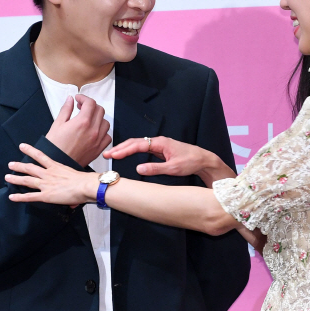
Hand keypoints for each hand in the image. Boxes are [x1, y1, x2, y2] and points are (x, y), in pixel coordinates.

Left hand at [6, 144, 97, 204]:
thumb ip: (72, 184)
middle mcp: (48, 174)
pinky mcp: (46, 195)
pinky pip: (30, 196)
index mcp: (56, 167)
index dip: (30, 150)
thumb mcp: (76, 177)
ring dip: (16, 178)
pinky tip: (12, 197)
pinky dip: (20, 197)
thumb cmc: (85, 181)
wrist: (85, 185)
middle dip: (19, 166)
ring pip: (27, 180)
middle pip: (30, 168)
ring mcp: (46, 184)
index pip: (40, 156)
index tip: (22, 146)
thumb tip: (73, 197)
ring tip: (7, 177)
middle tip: (11, 164)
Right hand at [46, 94, 110, 166]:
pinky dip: (103, 132)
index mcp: (82, 122)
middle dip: (91, 106)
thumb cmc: (56, 146)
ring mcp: (97, 140)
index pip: (90, 103)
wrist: (58, 163)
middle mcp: (93, 130)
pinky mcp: (99, 149)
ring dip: (98, 118)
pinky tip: (94, 131)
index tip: (78, 99)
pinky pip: (107, 136)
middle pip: (100, 110)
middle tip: (82, 107)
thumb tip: (70, 100)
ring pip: (105, 122)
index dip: (84, 98)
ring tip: (88, 119)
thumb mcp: (57, 124)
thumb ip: (66, 109)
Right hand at [105, 136, 235, 184]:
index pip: (137, 145)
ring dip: (124, 149)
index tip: (112, 155)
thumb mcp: (173, 168)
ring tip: (111, 154)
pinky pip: (142, 149)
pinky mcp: (160, 150)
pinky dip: (131, 151)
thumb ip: (155, 169)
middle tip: (106, 155)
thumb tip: (138, 169)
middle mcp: (158, 142)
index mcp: (160, 143)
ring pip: (137, 145)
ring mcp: (159, 145)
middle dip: (119, 148)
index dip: (123, 150)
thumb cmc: (190, 162)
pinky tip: (125, 155)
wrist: (203, 160)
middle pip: (134, 142)